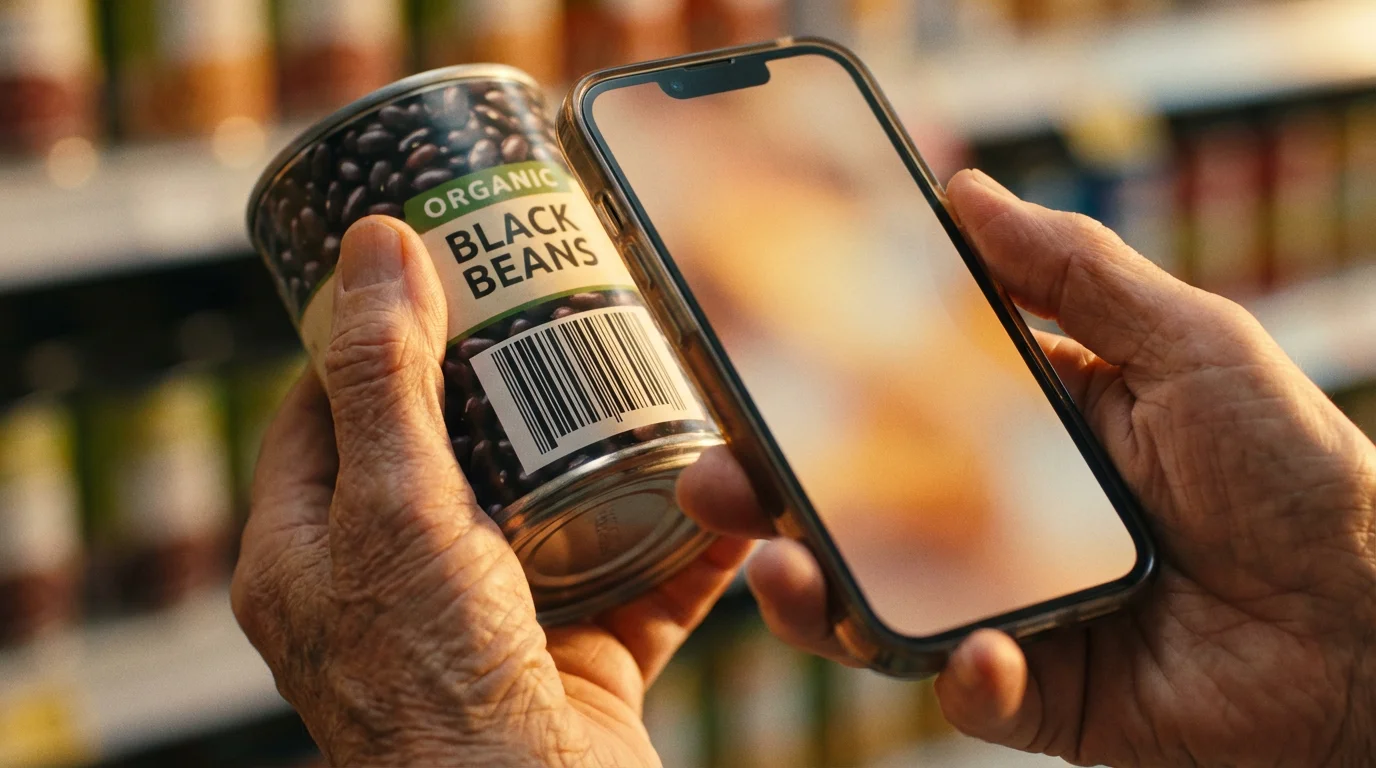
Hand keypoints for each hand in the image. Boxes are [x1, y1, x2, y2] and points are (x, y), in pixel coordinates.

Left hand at [231, 216, 750, 766]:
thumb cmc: (431, 686)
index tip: (429, 278)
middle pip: (452, 455)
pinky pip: (642, 581)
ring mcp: (494, 627)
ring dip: (605, 454)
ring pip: (556, 513)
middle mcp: (396, 589)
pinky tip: (724, 484)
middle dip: (507, 385)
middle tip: (551, 310)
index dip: (372, 340)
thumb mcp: (394, 508)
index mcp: (312, 553)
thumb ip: (387, 378)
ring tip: (640, 374)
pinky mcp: (581, 663)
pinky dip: (687, 538)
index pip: (324, 415)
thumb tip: (376, 244)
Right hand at [678, 170, 1375, 765]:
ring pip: (878, 608)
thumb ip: (1075, 271)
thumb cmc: (1299, 472)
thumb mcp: (1191, 343)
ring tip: (786, 573)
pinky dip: (962, 675)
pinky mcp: (1037, 692)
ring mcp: (1010, 608)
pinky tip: (984, 653)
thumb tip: (965, 190)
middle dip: (771, 503)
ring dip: (817, 597)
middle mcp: (998, 521)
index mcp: (1025, 433)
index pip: (892, 413)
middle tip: (715, 483)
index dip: (815, 400)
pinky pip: (968, 691)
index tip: (746, 375)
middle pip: (857, 515)